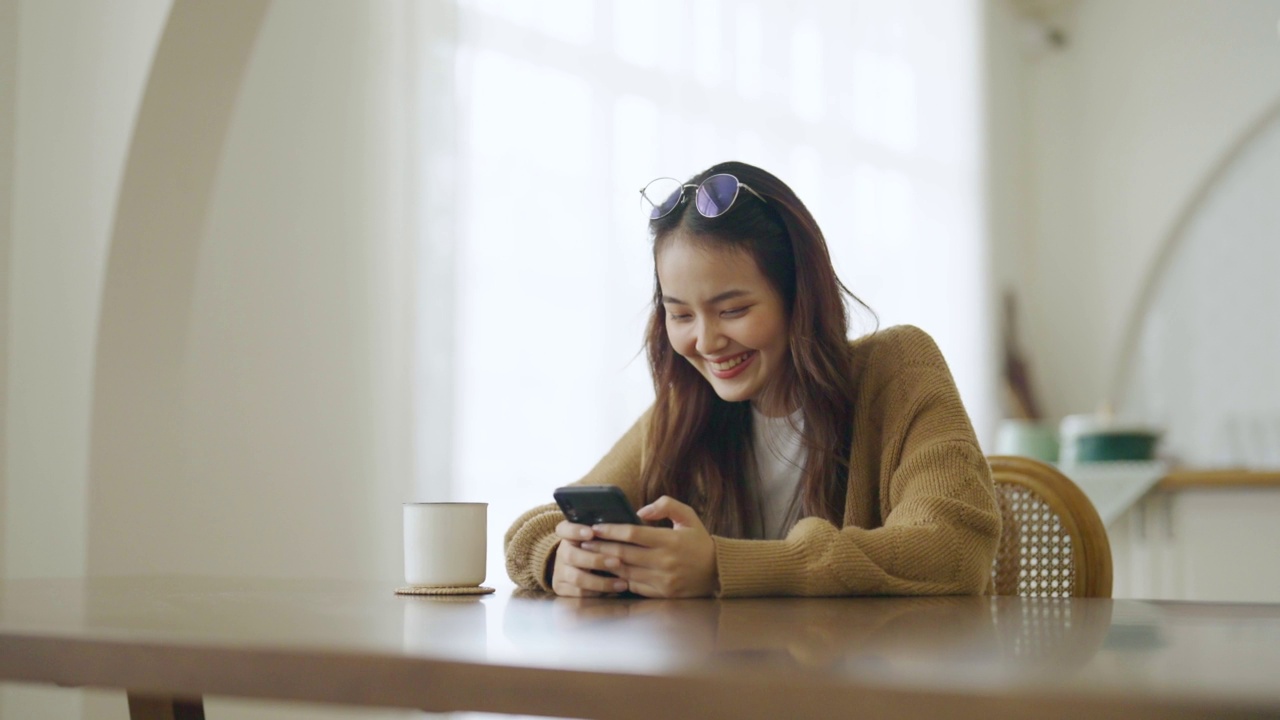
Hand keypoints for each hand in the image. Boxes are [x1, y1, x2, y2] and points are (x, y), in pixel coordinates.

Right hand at [549, 520, 630, 596]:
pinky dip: (599, 594)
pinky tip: (615, 592)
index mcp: (568, 535)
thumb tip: (640, 516)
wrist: (584, 569)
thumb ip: (612, 530)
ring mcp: (560, 571)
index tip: (592, 532)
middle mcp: (562, 552)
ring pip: (577, 578)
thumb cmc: (602, 548)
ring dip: (601, 582)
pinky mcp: (562, 589)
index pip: (564, 529)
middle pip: (571, 555)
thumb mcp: (602, 537)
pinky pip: (580, 594)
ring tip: (622, 583)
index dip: (575, 530)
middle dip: (595, 559)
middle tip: (617, 561)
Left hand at [583, 496, 717, 597]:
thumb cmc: (699, 541)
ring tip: (589, 555)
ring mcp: (662, 580)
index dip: (611, 530)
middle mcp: (664, 562)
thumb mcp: (688, 516)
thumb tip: (640, 511)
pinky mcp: (661, 594)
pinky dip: (618, 578)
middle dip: (600, 546)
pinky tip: (606, 571)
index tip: (596, 527)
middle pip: (623, 553)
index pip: (632, 534)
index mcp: (670, 541)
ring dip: (604, 563)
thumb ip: (666, 505)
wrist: (717, 573)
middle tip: (583, 540)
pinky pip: (633, 586)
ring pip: (624, 571)